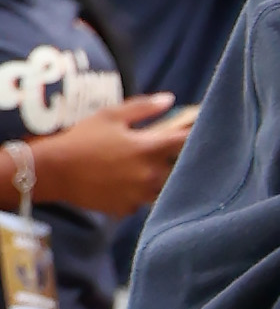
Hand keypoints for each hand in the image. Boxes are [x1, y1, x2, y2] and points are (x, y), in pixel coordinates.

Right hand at [30, 98, 188, 221]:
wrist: (54, 171)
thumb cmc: (81, 139)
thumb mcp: (110, 116)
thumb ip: (144, 107)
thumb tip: (170, 99)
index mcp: (149, 149)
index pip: (186, 141)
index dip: (193, 133)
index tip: (196, 129)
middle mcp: (150, 175)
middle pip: (181, 168)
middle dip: (179, 159)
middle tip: (167, 152)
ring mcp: (140, 195)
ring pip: (165, 188)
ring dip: (162, 178)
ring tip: (144, 168)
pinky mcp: (128, 209)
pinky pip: (144, 201)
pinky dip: (141, 193)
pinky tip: (127, 184)